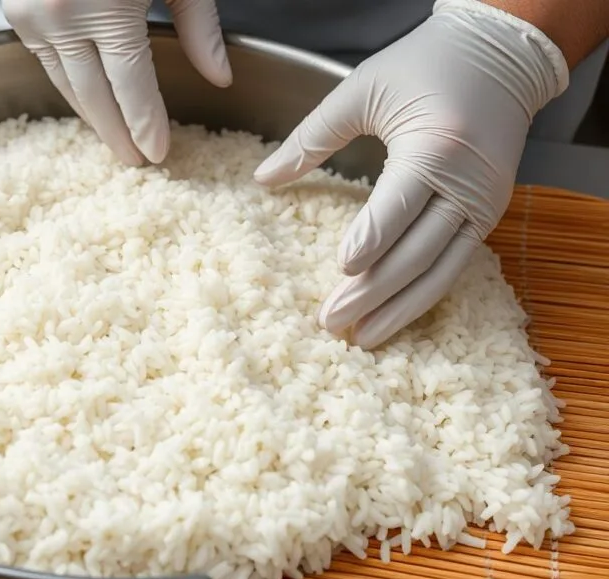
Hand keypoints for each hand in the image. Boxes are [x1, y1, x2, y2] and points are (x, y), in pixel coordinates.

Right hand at [2, 0, 232, 164]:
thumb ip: (198, 24)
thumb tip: (219, 77)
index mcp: (104, 7)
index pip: (130, 86)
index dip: (146, 124)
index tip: (159, 155)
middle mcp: (58, 17)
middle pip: (93, 97)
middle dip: (117, 134)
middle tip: (136, 163)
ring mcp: (30, 15)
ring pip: (65, 84)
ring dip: (91, 116)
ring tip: (116, 142)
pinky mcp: (16, 11)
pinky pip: (46, 61)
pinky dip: (70, 84)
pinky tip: (90, 100)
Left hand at [253, 0, 568, 348]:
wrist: (501, 56)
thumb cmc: (426, 65)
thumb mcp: (362, 89)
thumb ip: (311, 138)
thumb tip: (262, 179)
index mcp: (437, 145)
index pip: (399, 204)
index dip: (371, 238)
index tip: (342, 269)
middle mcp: (468, 182)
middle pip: (418, 250)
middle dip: (374, 291)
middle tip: (332, 323)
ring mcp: (484, 203)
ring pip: (441, 269)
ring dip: (400, 308)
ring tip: (362, 337)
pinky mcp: (489, 215)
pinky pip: (456, 264)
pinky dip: (425, 294)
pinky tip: (395, 316)